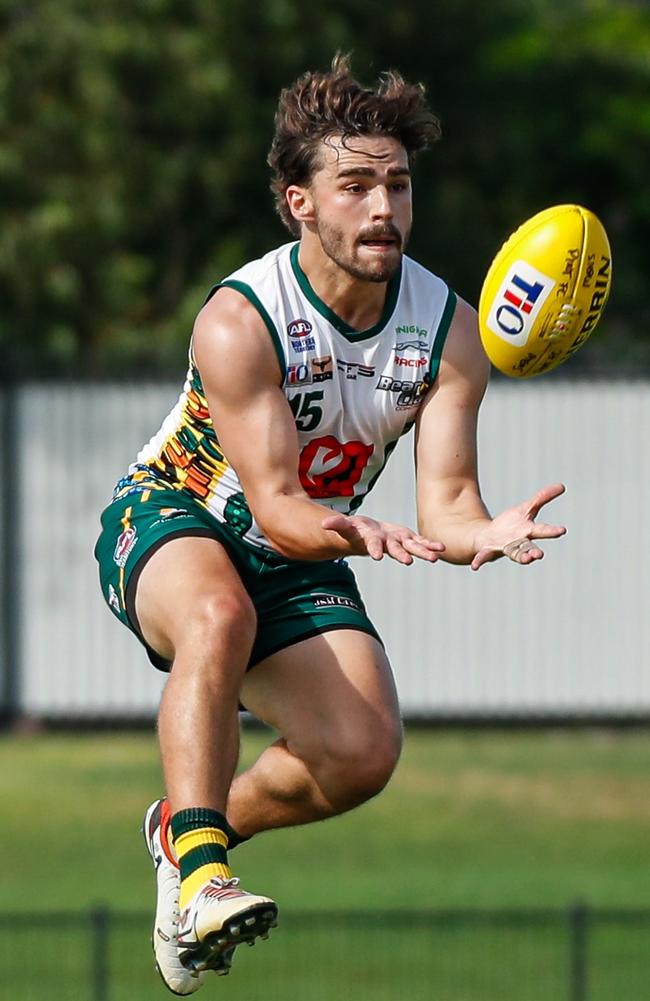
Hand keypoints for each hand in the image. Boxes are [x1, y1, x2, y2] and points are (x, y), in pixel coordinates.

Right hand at [322, 513, 444, 564]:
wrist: (367, 536)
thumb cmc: (355, 531)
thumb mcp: (345, 527)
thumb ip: (336, 525)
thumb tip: (323, 524)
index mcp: (371, 541)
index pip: (372, 545)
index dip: (374, 549)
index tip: (376, 556)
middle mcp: (386, 544)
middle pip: (395, 549)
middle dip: (401, 555)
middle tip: (408, 562)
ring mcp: (398, 542)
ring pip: (412, 548)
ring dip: (423, 552)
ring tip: (434, 558)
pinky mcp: (407, 539)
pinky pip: (420, 542)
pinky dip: (430, 544)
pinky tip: (441, 548)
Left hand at [471, 483, 566, 570]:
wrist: (491, 536)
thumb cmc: (512, 524)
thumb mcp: (527, 508)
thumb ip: (542, 498)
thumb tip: (562, 486)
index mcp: (528, 532)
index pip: (542, 530)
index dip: (552, 531)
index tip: (562, 530)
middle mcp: (519, 543)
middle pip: (528, 548)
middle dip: (533, 552)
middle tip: (538, 555)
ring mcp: (504, 548)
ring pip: (512, 554)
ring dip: (518, 557)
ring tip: (525, 559)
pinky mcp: (489, 550)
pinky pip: (484, 557)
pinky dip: (480, 561)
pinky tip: (475, 566)